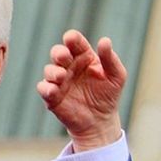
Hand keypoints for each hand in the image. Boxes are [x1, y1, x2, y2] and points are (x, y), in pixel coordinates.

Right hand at [37, 29, 125, 149]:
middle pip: (58, 52)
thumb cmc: (108, 95)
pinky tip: (53, 90)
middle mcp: (69, 66)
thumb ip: (111, 59)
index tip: (70, 38)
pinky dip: (45, 88)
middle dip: (58, 52)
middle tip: (64, 56)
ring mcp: (59, 81)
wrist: (100, 121)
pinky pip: (43, 89)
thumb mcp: (117, 76)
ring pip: (49, 70)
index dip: (71, 38)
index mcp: (84, 56)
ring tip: (62, 76)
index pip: (75, 42)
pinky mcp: (52, 97)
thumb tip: (104, 40)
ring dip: (53, 71)